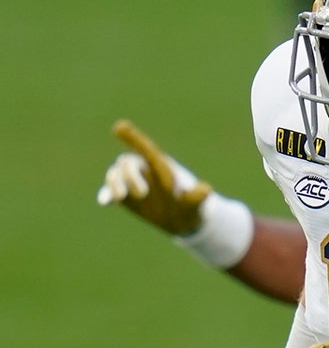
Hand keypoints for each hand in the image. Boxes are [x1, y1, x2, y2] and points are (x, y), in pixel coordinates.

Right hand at [96, 119, 210, 234]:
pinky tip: (104, 202)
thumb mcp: (195, 204)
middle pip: (128, 162)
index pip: (147, 150)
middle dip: (130, 175)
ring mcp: (132, 183)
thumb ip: (197, 197)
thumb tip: (207, 189)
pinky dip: (106, 194)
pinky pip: (109, 191)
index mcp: (162, 166)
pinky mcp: (123, 196)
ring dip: (114, 182)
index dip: (134, 139)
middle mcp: (144, 170)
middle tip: (142, 194)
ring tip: (120, 197)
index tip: (119, 127)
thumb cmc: (192, 208)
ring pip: (115, 174)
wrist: (182, 221)